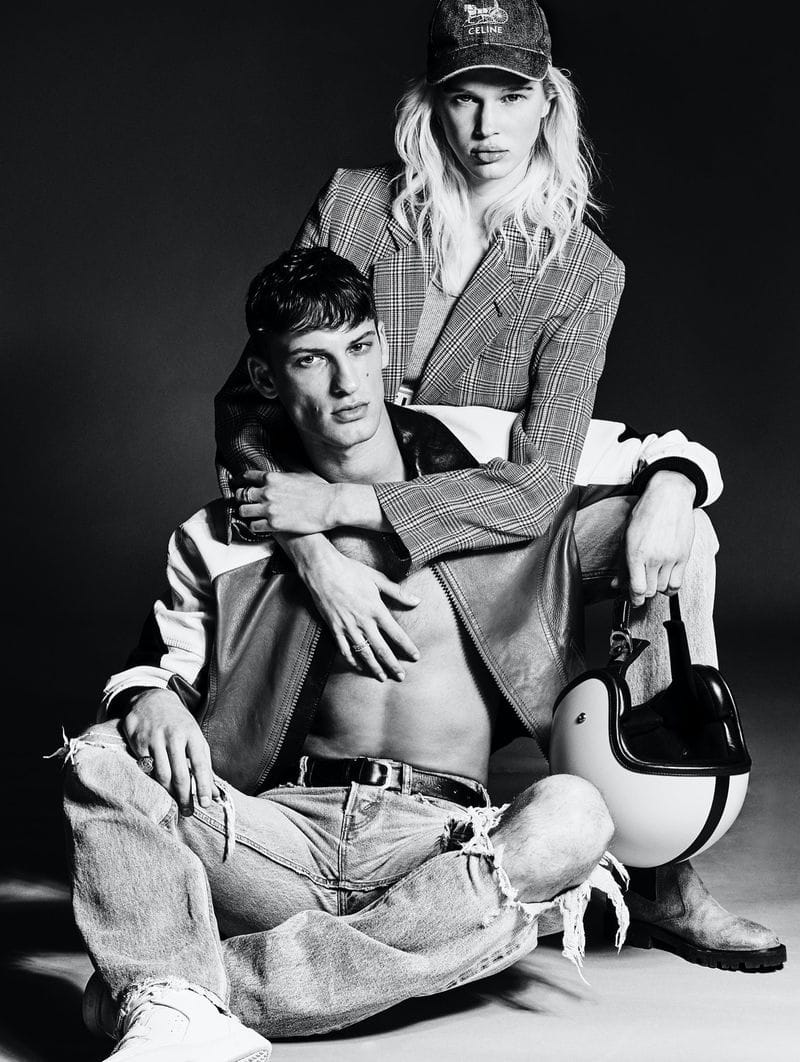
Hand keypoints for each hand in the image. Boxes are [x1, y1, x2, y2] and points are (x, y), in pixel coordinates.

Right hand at [122, 689, 219, 814]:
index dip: (203, 785)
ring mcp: (154, 737)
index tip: (206, 804)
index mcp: (192, 734)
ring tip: (174, 801)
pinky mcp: (137, 740)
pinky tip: (156, 784)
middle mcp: (173, 735)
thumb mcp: (195, 739)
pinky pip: (145, 768)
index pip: (200, 764)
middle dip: (184, 796)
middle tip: (188, 812)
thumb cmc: (179, 724)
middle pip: (179, 773)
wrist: (152, 699)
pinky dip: (151, 779)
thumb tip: (214, 794)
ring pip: (161, 774)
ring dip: (168, 792)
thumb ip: (205, 766)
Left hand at [236, 469, 336, 534]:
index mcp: (272, 477)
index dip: (241, 482)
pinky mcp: (274, 524)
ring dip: (246, 513)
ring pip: (243, 511)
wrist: (331, 505)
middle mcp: (267, 492)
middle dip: (240, 499)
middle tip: (244, 502)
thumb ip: (287, 463)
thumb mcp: (301, 471)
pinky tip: (260, 525)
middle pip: (240, 495)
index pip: (246, 477)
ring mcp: (269, 508)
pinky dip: (254, 526)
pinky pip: (253, 526)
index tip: (239, 485)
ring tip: (251, 515)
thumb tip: (280, 452)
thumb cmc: (319, 489)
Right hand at [287, 536, 420, 680]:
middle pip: (381, 649)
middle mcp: (363, 621)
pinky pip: (344, 649)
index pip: (396, 634)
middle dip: (393, 665)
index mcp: (376, 609)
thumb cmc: (351, 571)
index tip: (416, 657)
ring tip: (382, 678)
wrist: (322, 570)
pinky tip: (359, 667)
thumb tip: (417, 600)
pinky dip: (352, 660)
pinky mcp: (334, 628)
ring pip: (363, 653)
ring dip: (374, 667)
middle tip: (401, 677)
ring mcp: (348, 626)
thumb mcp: (377, 579)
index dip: (407, 647)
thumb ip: (397, 592)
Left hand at [612, 471, 695, 606]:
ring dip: (657, 588)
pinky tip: (665, 581)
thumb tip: (616, 585)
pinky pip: (678, 583)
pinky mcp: (684, 556)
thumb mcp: (626, 537)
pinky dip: (671, 587)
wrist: (669, 496)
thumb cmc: (645, 513)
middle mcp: (654, 557)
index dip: (634, 599)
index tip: (633, 600)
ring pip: (664, 589)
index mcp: (636, 553)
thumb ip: (622, 564)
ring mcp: (671, 558)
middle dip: (643, 593)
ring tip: (652, 580)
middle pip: (650, 591)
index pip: (637, 588)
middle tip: (640, 588)